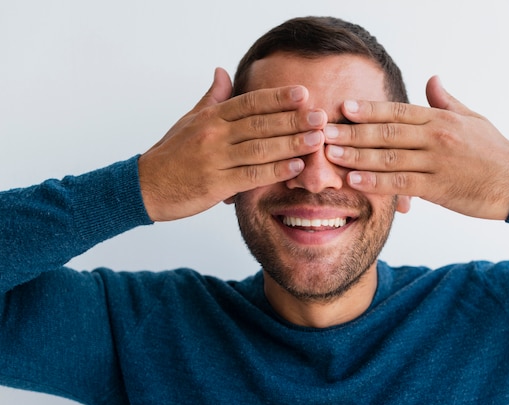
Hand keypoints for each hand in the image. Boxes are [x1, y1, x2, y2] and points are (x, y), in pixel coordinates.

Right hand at [138, 68, 326, 221]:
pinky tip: (295, 166)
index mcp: (211, 117)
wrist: (145, 186)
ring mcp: (214, 159)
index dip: (277, 97)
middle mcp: (214, 134)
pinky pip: (250, 175)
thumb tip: (223, 71)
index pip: (250, 102)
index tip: (303, 94)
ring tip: (316, 138)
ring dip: (290, 143)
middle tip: (320, 116)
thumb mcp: (190, 120)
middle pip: (259, 123)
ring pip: (258, 148)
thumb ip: (213, 98)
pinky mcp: (215, 184)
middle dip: (293, 119)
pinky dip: (274, 171)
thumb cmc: (171, 154)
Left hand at [324, 76, 508, 219]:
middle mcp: (436, 138)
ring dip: (357, 157)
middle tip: (325, 132)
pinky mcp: (438, 188)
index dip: (369, 110)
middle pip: (387, 133)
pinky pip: (401, 183)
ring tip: (331, 155)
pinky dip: (376, 182)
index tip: (344, 108)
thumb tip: (431, 79)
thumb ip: (446, 101)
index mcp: (440, 119)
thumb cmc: (493, 151)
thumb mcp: (472, 118)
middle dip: (353, 132)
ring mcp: (436, 163)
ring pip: (389, 157)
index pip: (398, 111)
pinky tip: (355, 181)